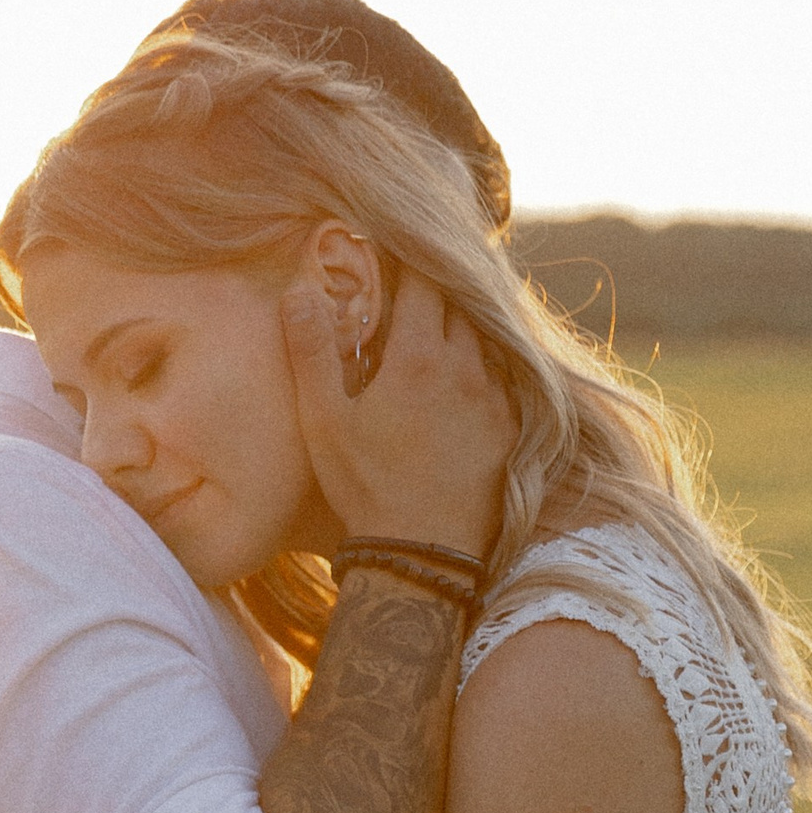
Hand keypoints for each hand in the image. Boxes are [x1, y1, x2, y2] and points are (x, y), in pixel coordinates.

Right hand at [282, 273, 512, 559]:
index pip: (423, 278)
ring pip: (486, 337)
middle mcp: (465, 368)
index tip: (395, 255)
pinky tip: (468, 375)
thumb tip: (300, 289)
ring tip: (444, 325)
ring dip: (466, 325)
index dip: (410, 260)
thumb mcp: (323, 421)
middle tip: (418, 287)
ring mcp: (494, 399)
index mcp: (417, 355)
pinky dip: (488, 366)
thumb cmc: (365, 489)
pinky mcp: (511, 430)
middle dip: (440, 288)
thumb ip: (310, 350)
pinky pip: (506, 379)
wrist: (421, 557)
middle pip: (460, 302)